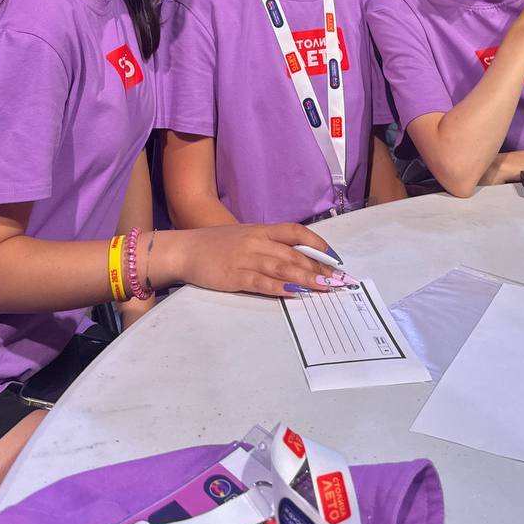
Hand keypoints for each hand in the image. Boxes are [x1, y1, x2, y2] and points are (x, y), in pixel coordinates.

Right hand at [155, 222, 349, 297]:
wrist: (185, 250)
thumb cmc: (215, 245)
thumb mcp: (244, 236)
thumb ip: (267, 244)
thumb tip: (294, 256)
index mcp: (260, 229)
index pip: (295, 232)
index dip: (317, 244)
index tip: (334, 258)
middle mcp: (256, 241)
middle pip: (293, 254)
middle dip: (319, 268)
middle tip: (338, 280)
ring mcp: (246, 259)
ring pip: (282, 268)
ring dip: (306, 279)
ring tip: (325, 288)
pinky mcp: (235, 276)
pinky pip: (262, 282)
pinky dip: (280, 288)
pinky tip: (294, 294)